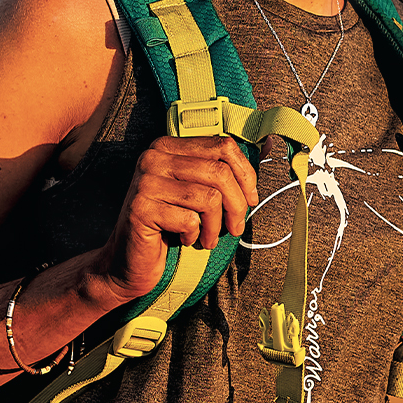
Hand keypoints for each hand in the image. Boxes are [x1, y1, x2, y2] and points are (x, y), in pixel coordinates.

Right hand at [89, 135, 257, 304]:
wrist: (130, 261)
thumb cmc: (170, 226)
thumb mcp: (199, 192)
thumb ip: (226, 169)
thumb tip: (271, 142)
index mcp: (168, 146)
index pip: (221, 145)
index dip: (245, 175)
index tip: (250, 200)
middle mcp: (153, 157)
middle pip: (219, 172)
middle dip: (236, 205)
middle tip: (235, 227)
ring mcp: (145, 182)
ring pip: (208, 197)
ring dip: (216, 226)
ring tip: (208, 238)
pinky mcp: (141, 208)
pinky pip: (190, 220)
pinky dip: (194, 236)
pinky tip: (185, 240)